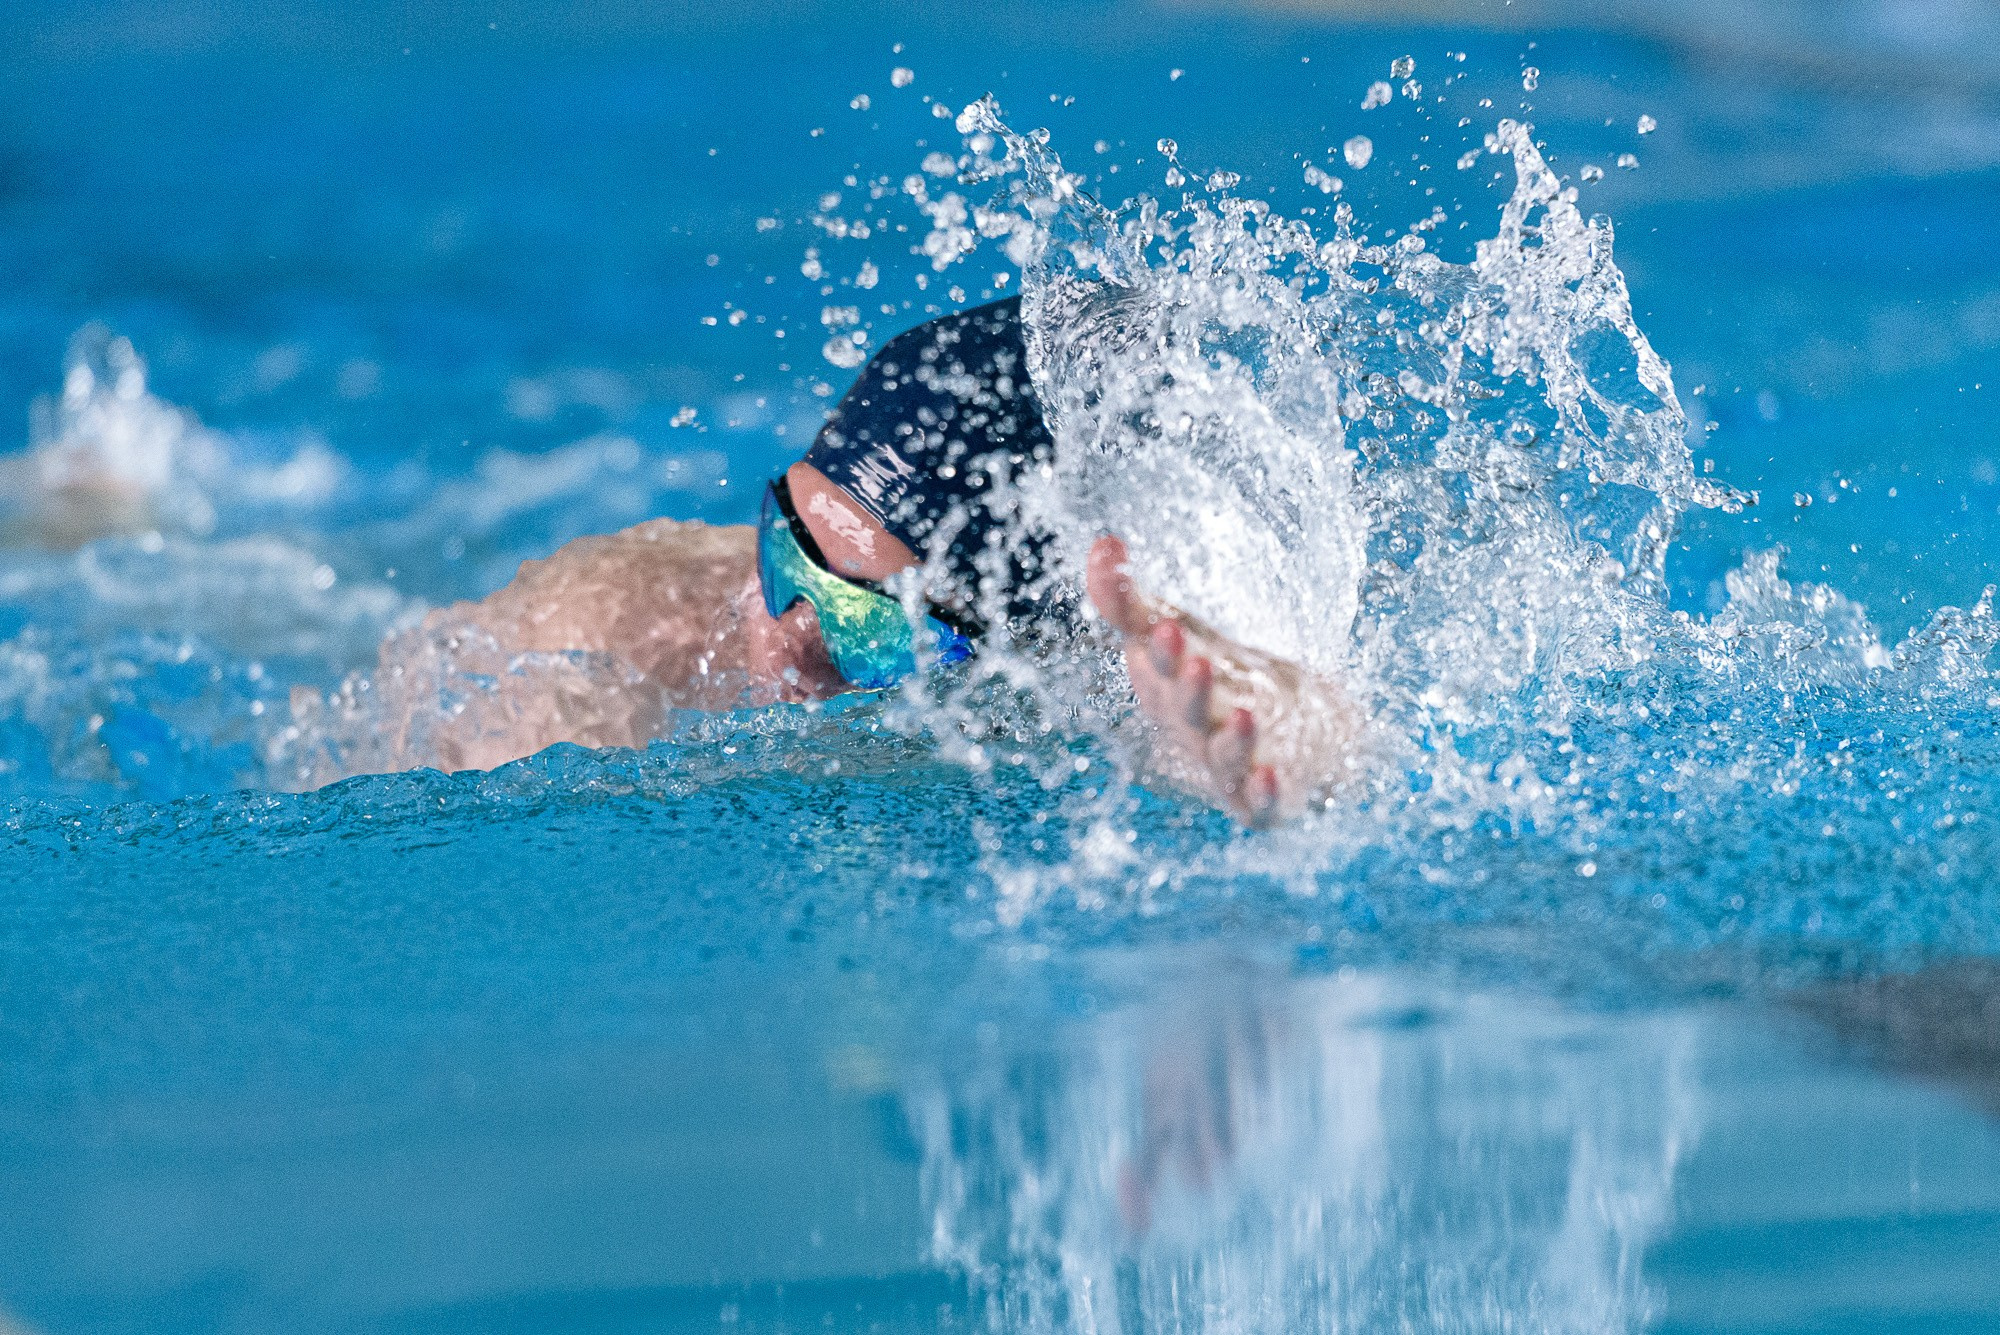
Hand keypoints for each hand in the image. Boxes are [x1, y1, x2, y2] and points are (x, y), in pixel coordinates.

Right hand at [1086, 534, 1287, 824]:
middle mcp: (1191, 729)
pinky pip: (1261, 802)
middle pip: (1185, 713)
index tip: (1164, 628)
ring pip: (1223, 757)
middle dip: (1187, 690)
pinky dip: (1264, 793)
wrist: (1303, 738)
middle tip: (1195, 662)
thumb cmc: (1225, 681)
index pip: (1155, 666)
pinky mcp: (1264, 799)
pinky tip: (1271, 777)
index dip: (1157, 650)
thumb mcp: (1184, 634)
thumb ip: (1134, 603)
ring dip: (1230, 740)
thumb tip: (1102, 542)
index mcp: (1166, 688)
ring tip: (1244, 716)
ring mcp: (1226, 767)